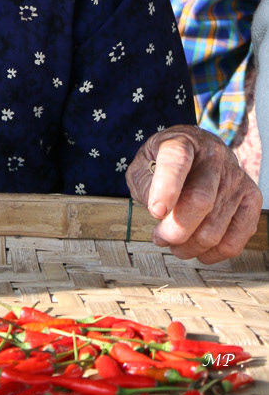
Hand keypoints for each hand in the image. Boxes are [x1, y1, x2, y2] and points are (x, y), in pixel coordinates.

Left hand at [126, 124, 261, 262]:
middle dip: (176, 230)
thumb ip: (144, 184)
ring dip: (189, 246)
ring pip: (215, 227)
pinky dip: (212, 254)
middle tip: (160, 238)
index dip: (166, 188)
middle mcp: (214, 155)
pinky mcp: (251, 197)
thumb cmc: (164, 161)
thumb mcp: (143, 164)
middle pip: (200, 201)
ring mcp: (236, 177)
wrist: (196, 151)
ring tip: (175, 244)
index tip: (155, 212)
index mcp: (183, 141)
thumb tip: (161, 213)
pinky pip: (235, 240)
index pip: (177, 160)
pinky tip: (197, 249)